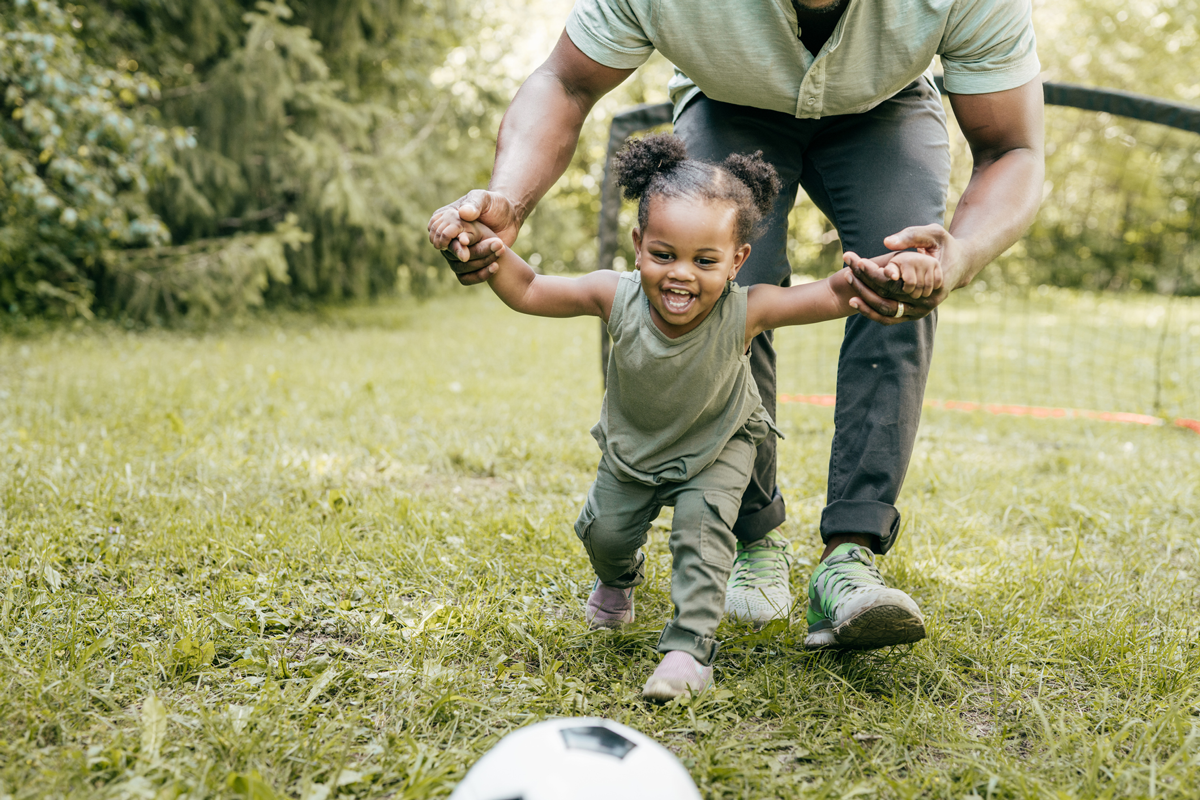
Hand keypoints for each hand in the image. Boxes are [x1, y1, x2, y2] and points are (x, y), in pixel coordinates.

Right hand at [428, 190, 521, 284]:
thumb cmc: (495, 205)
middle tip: (485, 248)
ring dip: (480, 261)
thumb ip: (475, 204)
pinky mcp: (468, 265)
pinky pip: (465, 278)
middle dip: (467, 252)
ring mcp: (457, 252)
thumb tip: (463, 214)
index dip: (449, 238)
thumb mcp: (486, 199)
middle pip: (448, 251)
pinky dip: (480, 275)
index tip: (466, 241)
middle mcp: (448, 238)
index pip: (439, 233)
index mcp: (446, 219)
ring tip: (500, 249)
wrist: (509, 219)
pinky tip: (496, 266)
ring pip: (458, 266)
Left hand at [844, 224, 965, 323]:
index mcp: (932, 283)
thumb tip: (887, 242)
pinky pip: (888, 318)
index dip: (874, 274)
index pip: (896, 282)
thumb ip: (912, 236)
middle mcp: (926, 303)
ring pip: (886, 312)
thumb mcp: (933, 233)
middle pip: (887, 298)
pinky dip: (871, 311)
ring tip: (846, 282)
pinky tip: (855, 300)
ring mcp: (920, 312)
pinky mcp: (913, 315)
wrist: (960, 264)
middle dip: (863, 285)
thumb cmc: (945, 245)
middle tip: (846, 270)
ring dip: (864, 300)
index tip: (857, 262)